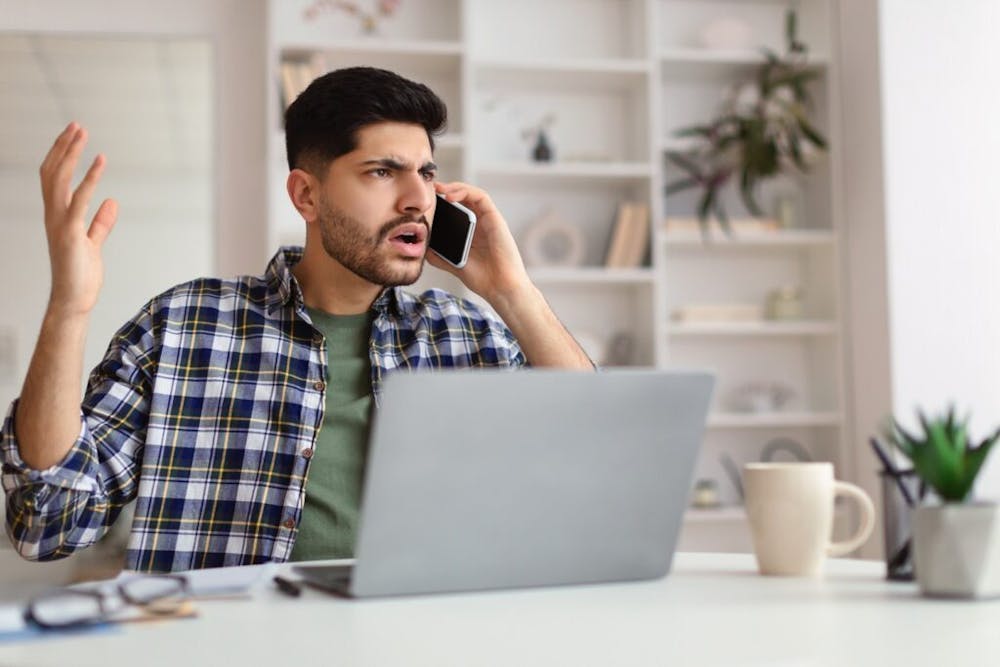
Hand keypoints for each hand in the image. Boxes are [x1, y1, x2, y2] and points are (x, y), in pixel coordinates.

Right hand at [39, 122, 118, 316]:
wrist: (74, 300)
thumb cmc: (81, 275)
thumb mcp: (94, 243)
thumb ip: (101, 223)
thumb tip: (111, 202)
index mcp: (57, 216)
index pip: (53, 178)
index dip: (61, 155)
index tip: (73, 136)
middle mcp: (53, 215)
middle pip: (52, 172)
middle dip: (63, 147)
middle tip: (76, 125)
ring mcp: (59, 223)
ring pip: (59, 180)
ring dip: (71, 154)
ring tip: (82, 133)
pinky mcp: (71, 233)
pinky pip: (79, 199)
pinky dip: (89, 178)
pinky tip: (100, 161)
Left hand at [429, 181, 530, 301]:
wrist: (499, 287)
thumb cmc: (481, 278)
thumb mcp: (452, 264)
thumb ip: (438, 254)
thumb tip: (420, 245)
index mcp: (469, 232)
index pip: (455, 209)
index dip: (441, 202)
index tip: (425, 201)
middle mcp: (479, 223)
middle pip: (462, 198)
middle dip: (445, 190)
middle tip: (429, 190)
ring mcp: (488, 219)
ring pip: (471, 193)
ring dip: (454, 187)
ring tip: (438, 190)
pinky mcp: (495, 218)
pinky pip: (481, 197)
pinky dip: (466, 192)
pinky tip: (451, 197)